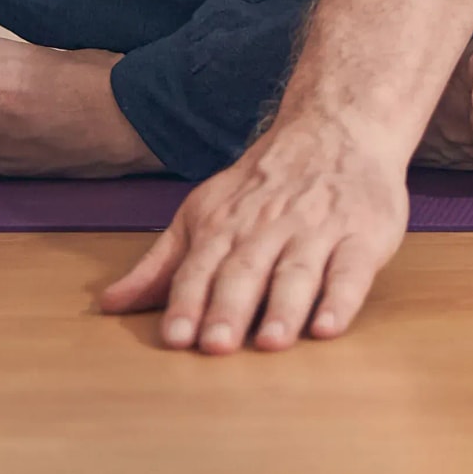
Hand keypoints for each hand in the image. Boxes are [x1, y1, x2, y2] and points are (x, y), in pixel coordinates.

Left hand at [96, 114, 408, 352]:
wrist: (337, 127)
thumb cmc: (264, 184)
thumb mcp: (204, 213)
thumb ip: (160, 264)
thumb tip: (110, 304)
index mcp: (224, 226)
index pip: (199, 268)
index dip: (187, 303)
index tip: (175, 337)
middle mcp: (268, 228)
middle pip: (245, 272)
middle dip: (228, 308)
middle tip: (216, 345)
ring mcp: (317, 231)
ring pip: (297, 273)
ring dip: (283, 308)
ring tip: (270, 342)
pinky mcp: (363, 236)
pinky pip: (351, 271)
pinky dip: (341, 299)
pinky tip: (328, 327)